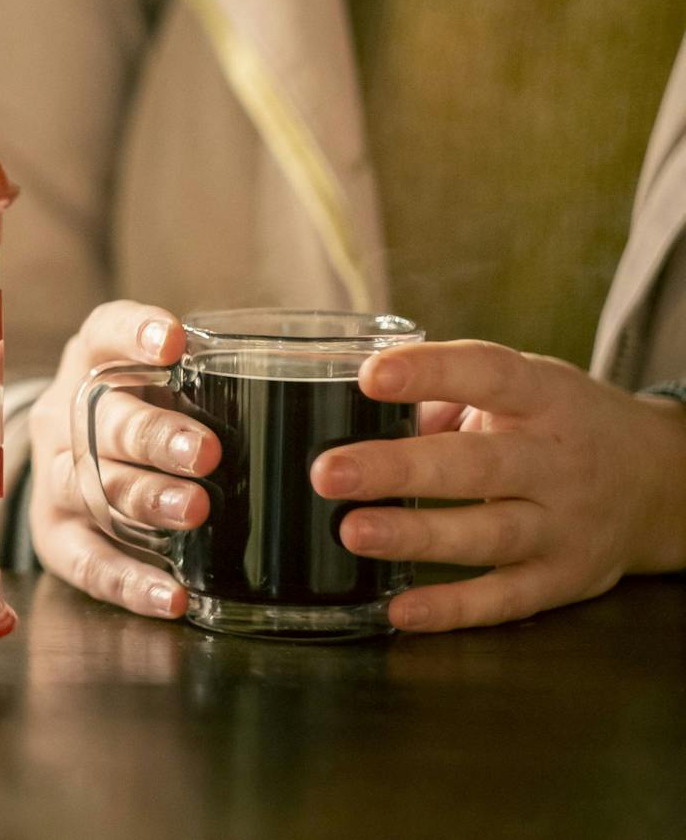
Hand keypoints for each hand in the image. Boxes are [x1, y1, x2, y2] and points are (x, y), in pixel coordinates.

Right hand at [26, 301, 219, 617]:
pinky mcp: (55, 535)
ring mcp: (55, 476)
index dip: (134, 334)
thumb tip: (313, 391)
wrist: (72, 461)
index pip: (103, 333)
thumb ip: (207, 382)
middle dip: (153, 435)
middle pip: (100, 420)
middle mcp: (64, 416)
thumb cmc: (141, 414)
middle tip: (207, 452)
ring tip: (194, 510)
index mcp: (91, 362)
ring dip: (142, 497)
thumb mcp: (160, 383)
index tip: (174, 344)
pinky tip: (174, 596)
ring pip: (88, 485)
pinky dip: (130, 582)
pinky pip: (87, 562)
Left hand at [314, 340, 685, 631]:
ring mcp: (564, 525)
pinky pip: (505, 599)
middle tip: (330, 472)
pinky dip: (452, 609)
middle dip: (399, 470)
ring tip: (352, 531)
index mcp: (544, 397)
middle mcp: (557, 461)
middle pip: (478, 466)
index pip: (489, 375)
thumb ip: (445, 399)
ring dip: (416, 537)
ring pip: (489, 536)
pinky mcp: (564, 579)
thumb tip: (359, 413)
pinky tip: (400, 609)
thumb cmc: (559, 424)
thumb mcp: (521, 389)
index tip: (370, 376)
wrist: (660, 480)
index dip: (430, 373)